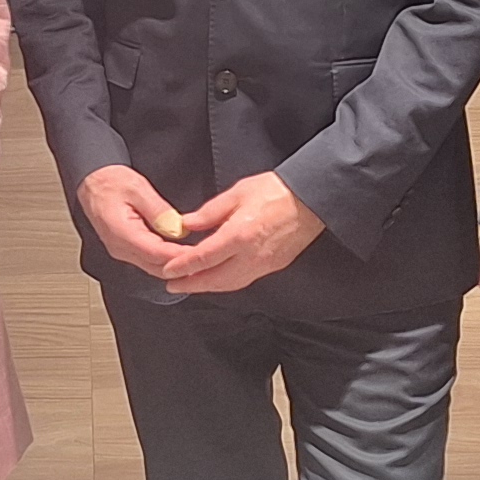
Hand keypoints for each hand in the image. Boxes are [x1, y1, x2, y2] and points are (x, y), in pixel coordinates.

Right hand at [76, 164, 190, 279]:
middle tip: (206, 258)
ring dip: (174, 264)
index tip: (200, 254)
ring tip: (197, 256)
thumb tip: (177, 229)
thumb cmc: (109, 181)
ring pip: (153, 267)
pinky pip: (148, 260)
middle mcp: (120, 248)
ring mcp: (122, 250)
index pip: (157, 253)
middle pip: (157, 267)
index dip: (180, 256)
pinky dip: (165, 258)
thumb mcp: (138, 188)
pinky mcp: (125, 248)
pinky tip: (180, 252)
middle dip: (181, 265)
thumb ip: (158, 211)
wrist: (92, 181)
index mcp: (121, 233)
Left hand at [154, 172, 327, 297]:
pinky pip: (244, 280)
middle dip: (191, 285)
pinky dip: (226, 283)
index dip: (183, 267)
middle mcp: (251, 256)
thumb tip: (187, 224)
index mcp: (239, 235)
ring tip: (191, 285)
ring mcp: (264, 264)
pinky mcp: (273, 266)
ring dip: (208, 287)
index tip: (168, 271)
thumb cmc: (276, 191)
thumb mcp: (237, 193)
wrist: (311, 199)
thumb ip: (209, 212)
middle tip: (172, 285)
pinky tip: (217, 279)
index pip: (203, 258)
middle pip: (214, 279)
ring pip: (230, 285)